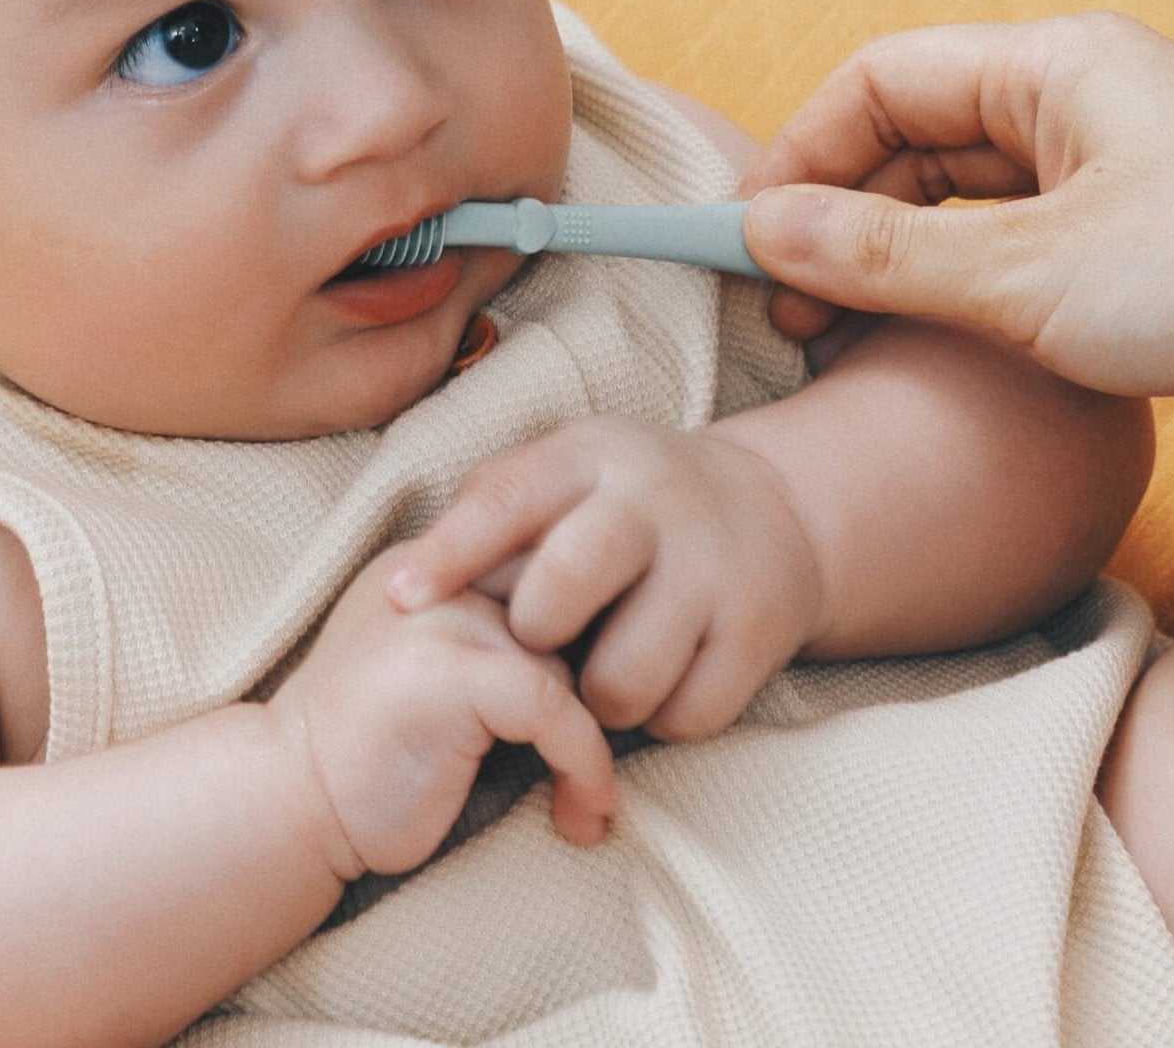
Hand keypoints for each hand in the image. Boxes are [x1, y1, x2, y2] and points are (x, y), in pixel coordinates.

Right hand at [265, 545, 616, 881]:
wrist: (283, 805)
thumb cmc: (369, 753)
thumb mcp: (426, 664)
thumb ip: (487, 632)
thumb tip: (599, 638)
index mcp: (427, 564)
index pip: (536, 545)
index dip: (586, 609)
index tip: (612, 678)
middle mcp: (434, 574)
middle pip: (564, 586)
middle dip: (605, 658)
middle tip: (619, 733)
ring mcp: (437, 617)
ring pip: (569, 649)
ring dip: (600, 731)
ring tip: (588, 795)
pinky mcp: (448, 675)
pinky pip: (556, 705)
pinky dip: (586, 764)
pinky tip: (581, 813)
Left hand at [383, 417, 823, 741]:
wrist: (773, 508)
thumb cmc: (624, 504)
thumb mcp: (565, 471)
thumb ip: (491, 507)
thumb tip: (409, 573)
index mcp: (589, 455)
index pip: (507, 501)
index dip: (449, 553)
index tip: (400, 599)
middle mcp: (654, 500)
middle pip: (565, 584)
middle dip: (535, 632)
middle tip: (539, 639)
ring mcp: (714, 565)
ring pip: (623, 679)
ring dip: (598, 699)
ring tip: (602, 671)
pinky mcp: (760, 630)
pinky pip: (685, 716)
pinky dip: (661, 718)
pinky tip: (663, 680)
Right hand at [736, 13, 1173, 456]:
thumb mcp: (1027, 271)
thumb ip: (881, 253)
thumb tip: (758, 228)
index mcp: (1053, 66)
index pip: (878, 81)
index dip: (799, 154)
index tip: (746, 235)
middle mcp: (1084, 106)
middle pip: (916, 143)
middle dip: (841, 220)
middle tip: (792, 311)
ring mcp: (1123, 179)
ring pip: (969, 206)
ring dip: (901, 266)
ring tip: (850, 341)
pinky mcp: (1155, 252)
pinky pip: (1026, 256)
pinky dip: (967, 297)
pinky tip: (942, 355)